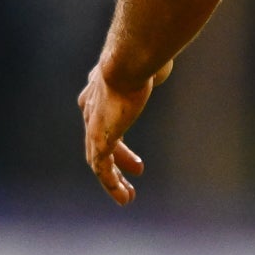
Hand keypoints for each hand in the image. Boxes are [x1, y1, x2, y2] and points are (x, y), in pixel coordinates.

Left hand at [78, 58, 165, 205]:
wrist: (127, 61)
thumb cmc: (141, 56)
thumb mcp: (146, 64)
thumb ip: (151, 69)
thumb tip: (162, 65)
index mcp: (99, 89)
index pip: (104, 116)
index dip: (118, 128)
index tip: (133, 135)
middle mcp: (91, 107)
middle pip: (99, 139)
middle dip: (117, 158)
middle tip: (136, 170)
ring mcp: (93, 125)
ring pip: (98, 159)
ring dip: (112, 178)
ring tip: (127, 196)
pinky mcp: (99, 140)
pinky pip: (101, 170)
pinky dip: (111, 185)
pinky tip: (124, 198)